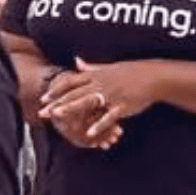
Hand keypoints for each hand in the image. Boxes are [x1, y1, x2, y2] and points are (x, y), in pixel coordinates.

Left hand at [40, 58, 165, 144]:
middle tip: (43, 112)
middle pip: (74, 94)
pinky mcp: (122, 105)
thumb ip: (90, 67)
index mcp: (95, 75)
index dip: (56, 90)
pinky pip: (109, 116)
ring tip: (58, 116)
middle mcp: (100, 84)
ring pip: (87, 103)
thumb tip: (76, 61)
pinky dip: (99, 125)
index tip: (44, 98)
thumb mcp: (108, 67)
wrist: (153, 77)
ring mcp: (111, 95)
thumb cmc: (130, 72)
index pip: (71, 82)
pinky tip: (90, 133)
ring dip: (71, 109)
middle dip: (57, 103)